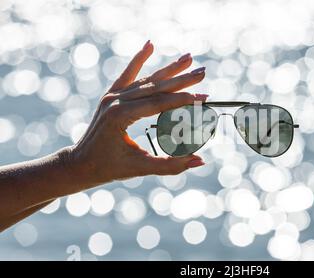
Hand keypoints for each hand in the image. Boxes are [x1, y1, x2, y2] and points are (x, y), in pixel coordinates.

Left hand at [68, 41, 206, 189]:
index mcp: (121, 116)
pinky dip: (139, 59)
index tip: (205, 97)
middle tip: (203, 72)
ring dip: (169, 68)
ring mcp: (112, 96)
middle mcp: (115, 101)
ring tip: (189, 57)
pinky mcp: (111, 95)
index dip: (184, 100)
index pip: (159, 103)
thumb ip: (171, 165)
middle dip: (182, 79)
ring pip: (146, 78)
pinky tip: (150, 45)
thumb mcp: (141, 168)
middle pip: (156, 86)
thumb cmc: (109, 168)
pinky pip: (128, 74)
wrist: (80, 163)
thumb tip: (200, 160)